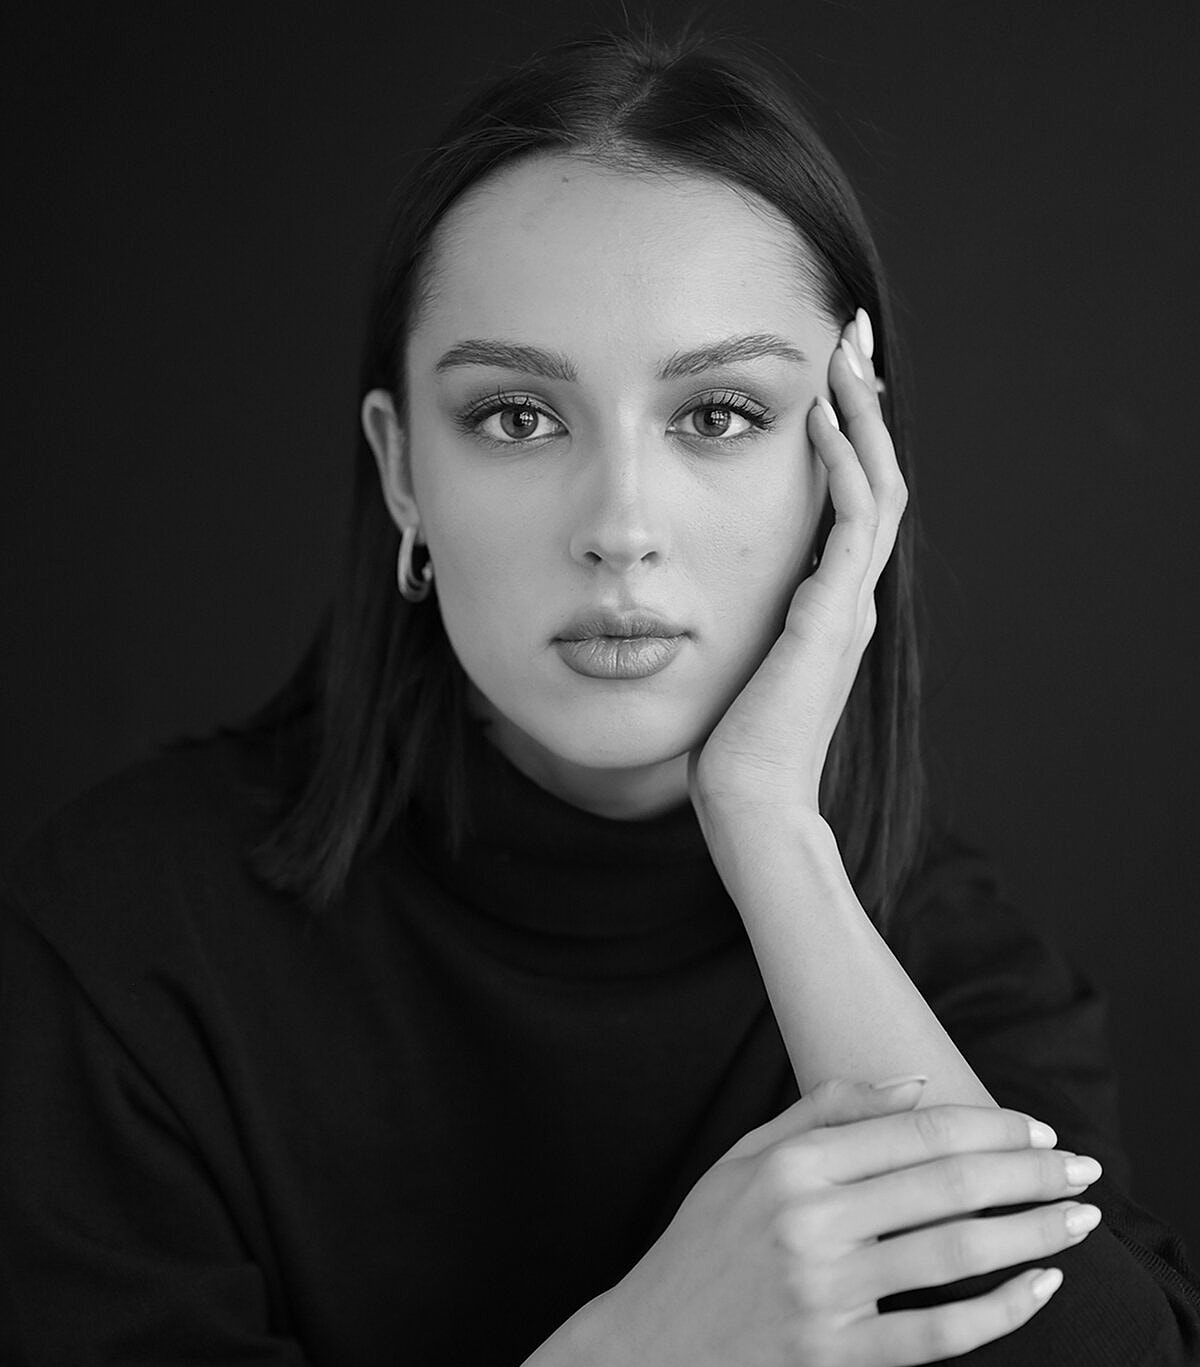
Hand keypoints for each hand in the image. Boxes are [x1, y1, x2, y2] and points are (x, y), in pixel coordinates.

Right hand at [585, 1081, 1101, 1366]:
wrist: (645, 1344)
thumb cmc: (700, 1244)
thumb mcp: (744, 1155)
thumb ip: (825, 1109)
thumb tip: (912, 1084)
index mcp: (791, 1161)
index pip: (917, 1130)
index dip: (990, 1126)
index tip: (1036, 1129)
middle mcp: (809, 1219)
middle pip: (949, 1183)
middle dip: (1030, 1171)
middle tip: (1081, 1169)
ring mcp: (823, 1291)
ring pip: (955, 1253)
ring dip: (1032, 1233)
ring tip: (1078, 1221)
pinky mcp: (833, 1355)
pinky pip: (937, 1333)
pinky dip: (1001, 1312)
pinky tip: (1040, 1288)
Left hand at [688, 310, 903, 830]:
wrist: (750, 801)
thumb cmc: (731, 745)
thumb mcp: (734, 664)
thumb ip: (736, 623)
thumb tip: (691, 595)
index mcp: (830, 606)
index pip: (853, 502)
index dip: (847, 440)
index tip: (823, 383)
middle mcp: (851, 597)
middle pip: (878, 478)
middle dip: (865, 408)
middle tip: (851, 344)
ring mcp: (851, 604)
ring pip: (879, 486)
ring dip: (864, 418)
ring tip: (846, 357)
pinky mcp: (835, 614)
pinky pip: (854, 520)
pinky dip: (844, 465)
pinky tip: (821, 420)